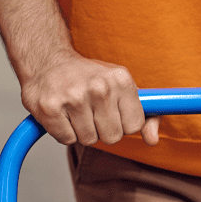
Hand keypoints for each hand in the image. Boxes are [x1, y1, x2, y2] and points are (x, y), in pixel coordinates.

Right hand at [0, 0, 159, 146]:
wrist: (48, 61)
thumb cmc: (89, 78)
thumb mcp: (122, 88)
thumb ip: (145, 115)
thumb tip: (153, 140)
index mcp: (121, 79)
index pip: (134, 126)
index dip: (122, 124)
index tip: (112, 111)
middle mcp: (99, 86)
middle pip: (113, 137)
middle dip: (102, 130)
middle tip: (91, 111)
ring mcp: (74, 97)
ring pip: (89, 140)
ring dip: (81, 131)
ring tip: (75, 111)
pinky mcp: (51, 108)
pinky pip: (67, 139)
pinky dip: (64, 132)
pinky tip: (62, 113)